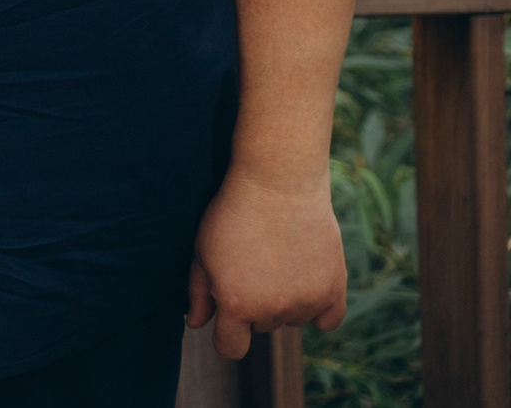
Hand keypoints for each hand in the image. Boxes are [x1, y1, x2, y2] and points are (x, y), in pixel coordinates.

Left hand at [185, 164, 346, 357]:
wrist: (277, 184)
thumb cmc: (231, 215)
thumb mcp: (202, 251)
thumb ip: (198, 293)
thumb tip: (197, 323)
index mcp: (237, 305)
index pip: (231, 349)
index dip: (226, 335)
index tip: (227, 317)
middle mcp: (274, 311)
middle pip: (261, 328)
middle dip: (253, 306)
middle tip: (252, 266)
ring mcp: (307, 302)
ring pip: (292, 320)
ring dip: (284, 302)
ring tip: (277, 260)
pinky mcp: (335, 290)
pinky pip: (328, 320)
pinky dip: (319, 309)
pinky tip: (306, 284)